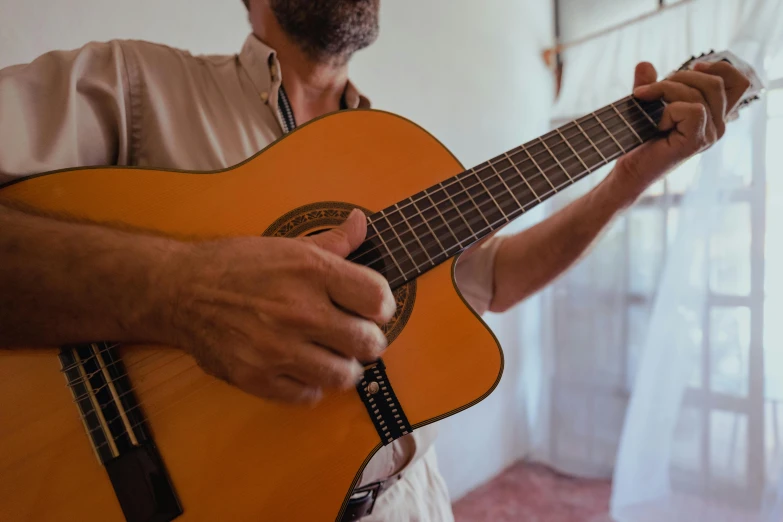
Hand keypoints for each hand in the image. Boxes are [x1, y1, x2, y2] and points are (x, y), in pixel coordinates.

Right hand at [165, 209, 395, 404]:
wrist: (179, 290)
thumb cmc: (236, 265)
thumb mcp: (286, 245)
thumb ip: (332, 241)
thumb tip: (360, 222)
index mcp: (311, 271)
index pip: (378, 299)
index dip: (382, 306)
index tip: (372, 308)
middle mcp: (299, 310)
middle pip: (369, 343)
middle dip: (368, 340)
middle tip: (355, 335)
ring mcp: (278, 348)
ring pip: (344, 376)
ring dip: (344, 367)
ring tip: (332, 355)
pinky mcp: (257, 376)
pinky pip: (308, 395)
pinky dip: (311, 385)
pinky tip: (303, 368)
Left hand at [611, 60, 750, 200]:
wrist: (629, 169)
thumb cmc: (639, 138)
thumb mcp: (647, 103)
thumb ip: (651, 83)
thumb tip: (644, 64)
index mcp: (714, 114)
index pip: (738, 83)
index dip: (720, 68)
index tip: (693, 67)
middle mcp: (718, 125)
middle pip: (713, 82)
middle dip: (677, 78)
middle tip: (650, 90)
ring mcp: (710, 135)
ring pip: (699, 93)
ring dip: (666, 90)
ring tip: (645, 102)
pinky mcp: (698, 142)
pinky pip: (693, 110)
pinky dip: (669, 110)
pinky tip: (657, 124)